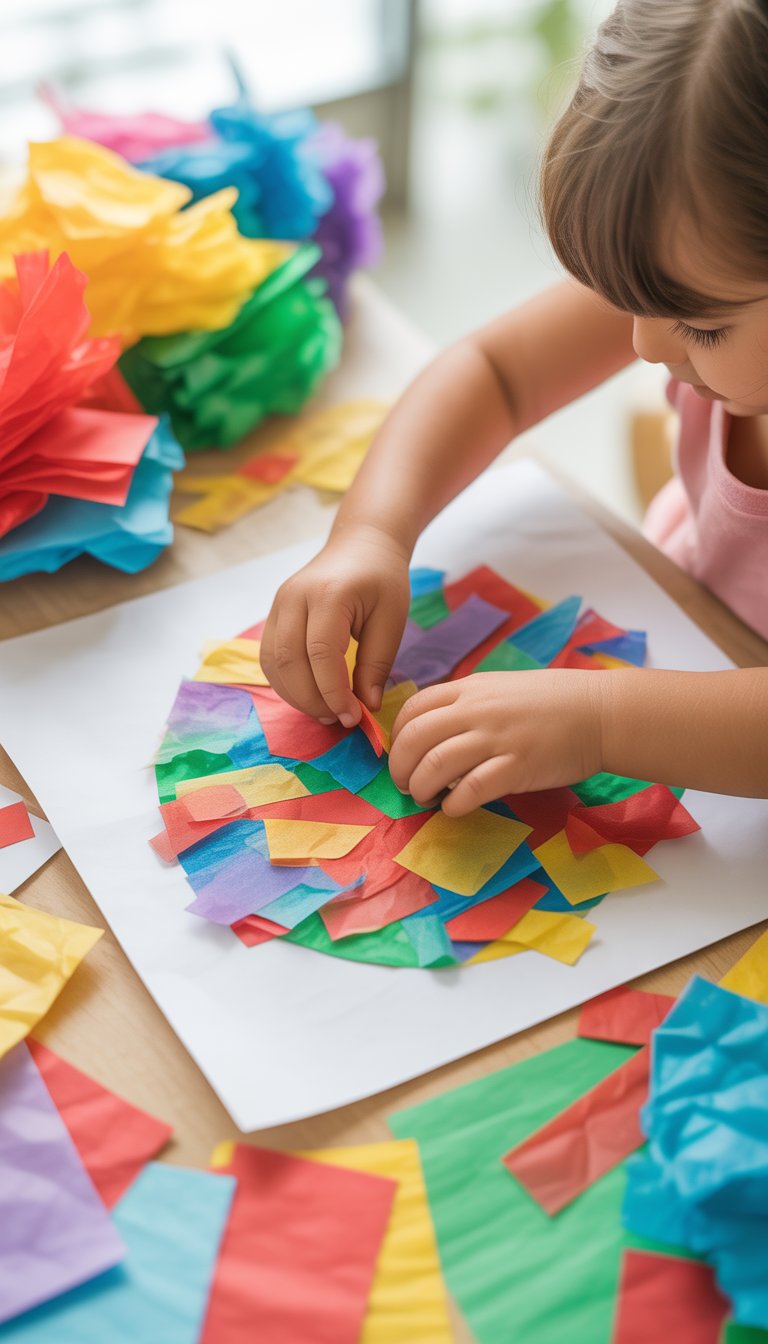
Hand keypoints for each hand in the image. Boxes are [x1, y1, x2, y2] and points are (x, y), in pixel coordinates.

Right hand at [260, 523, 410, 725]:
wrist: (360, 545)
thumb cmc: (382, 579)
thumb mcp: (392, 619)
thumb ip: (377, 663)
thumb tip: (366, 706)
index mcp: (328, 595)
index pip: (320, 654)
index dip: (334, 693)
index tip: (354, 716)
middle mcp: (294, 598)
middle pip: (289, 662)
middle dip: (312, 700)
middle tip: (339, 719)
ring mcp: (278, 604)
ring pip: (273, 663)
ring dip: (296, 696)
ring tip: (326, 712)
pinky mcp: (273, 614)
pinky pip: (270, 657)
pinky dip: (286, 683)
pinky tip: (310, 695)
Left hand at [388, 671, 604, 815]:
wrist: (599, 712)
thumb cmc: (552, 702)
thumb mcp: (500, 689)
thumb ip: (467, 705)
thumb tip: (434, 733)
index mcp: (469, 688)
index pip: (412, 708)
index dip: (397, 738)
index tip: (403, 756)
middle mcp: (476, 710)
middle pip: (415, 739)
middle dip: (400, 769)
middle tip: (406, 786)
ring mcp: (496, 738)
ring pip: (435, 765)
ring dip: (421, 789)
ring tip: (427, 799)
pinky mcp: (516, 767)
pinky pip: (469, 790)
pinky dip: (453, 805)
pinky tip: (455, 808)